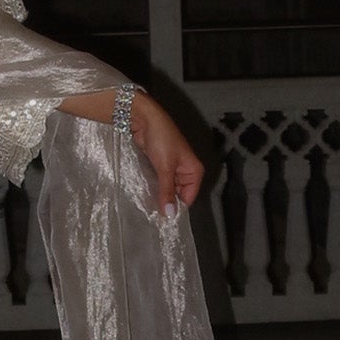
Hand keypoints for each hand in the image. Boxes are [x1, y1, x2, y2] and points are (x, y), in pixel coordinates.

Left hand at [57, 87, 203, 214]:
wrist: (144, 119)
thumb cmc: (160, 139)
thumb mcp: (165, 168)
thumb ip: (167, 191)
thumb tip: (170, 215)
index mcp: (194, 170)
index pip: (189, 197)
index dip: (177, 208)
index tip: (163, 220)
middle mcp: (186, 171)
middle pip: (179, 194)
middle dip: (167, 202)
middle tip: (153, 216)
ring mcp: (172, 168)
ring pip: (167, 189)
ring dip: (159, 196)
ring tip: (147, 208)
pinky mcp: (160, 166)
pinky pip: (159, 182)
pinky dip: (153, 188)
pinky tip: (144, 196)